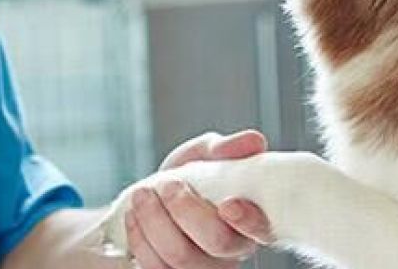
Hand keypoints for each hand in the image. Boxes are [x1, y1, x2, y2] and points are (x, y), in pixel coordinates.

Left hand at [123, 131, 275, 268]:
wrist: (157, 197)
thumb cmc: (191, 179)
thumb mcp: (207, 154)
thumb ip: (228, 148)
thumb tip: (254, 140)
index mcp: (252, 218)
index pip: (262, 228)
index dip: (248, 220)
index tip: (228, 204)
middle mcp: (233, 249)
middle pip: (217, 243)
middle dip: (185, 210)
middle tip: (168, 185)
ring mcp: (203, 267)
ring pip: (181, 256)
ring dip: (155, 220)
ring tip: (142, 194)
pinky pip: (156, 267)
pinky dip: (140, 236)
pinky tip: (135, 214)